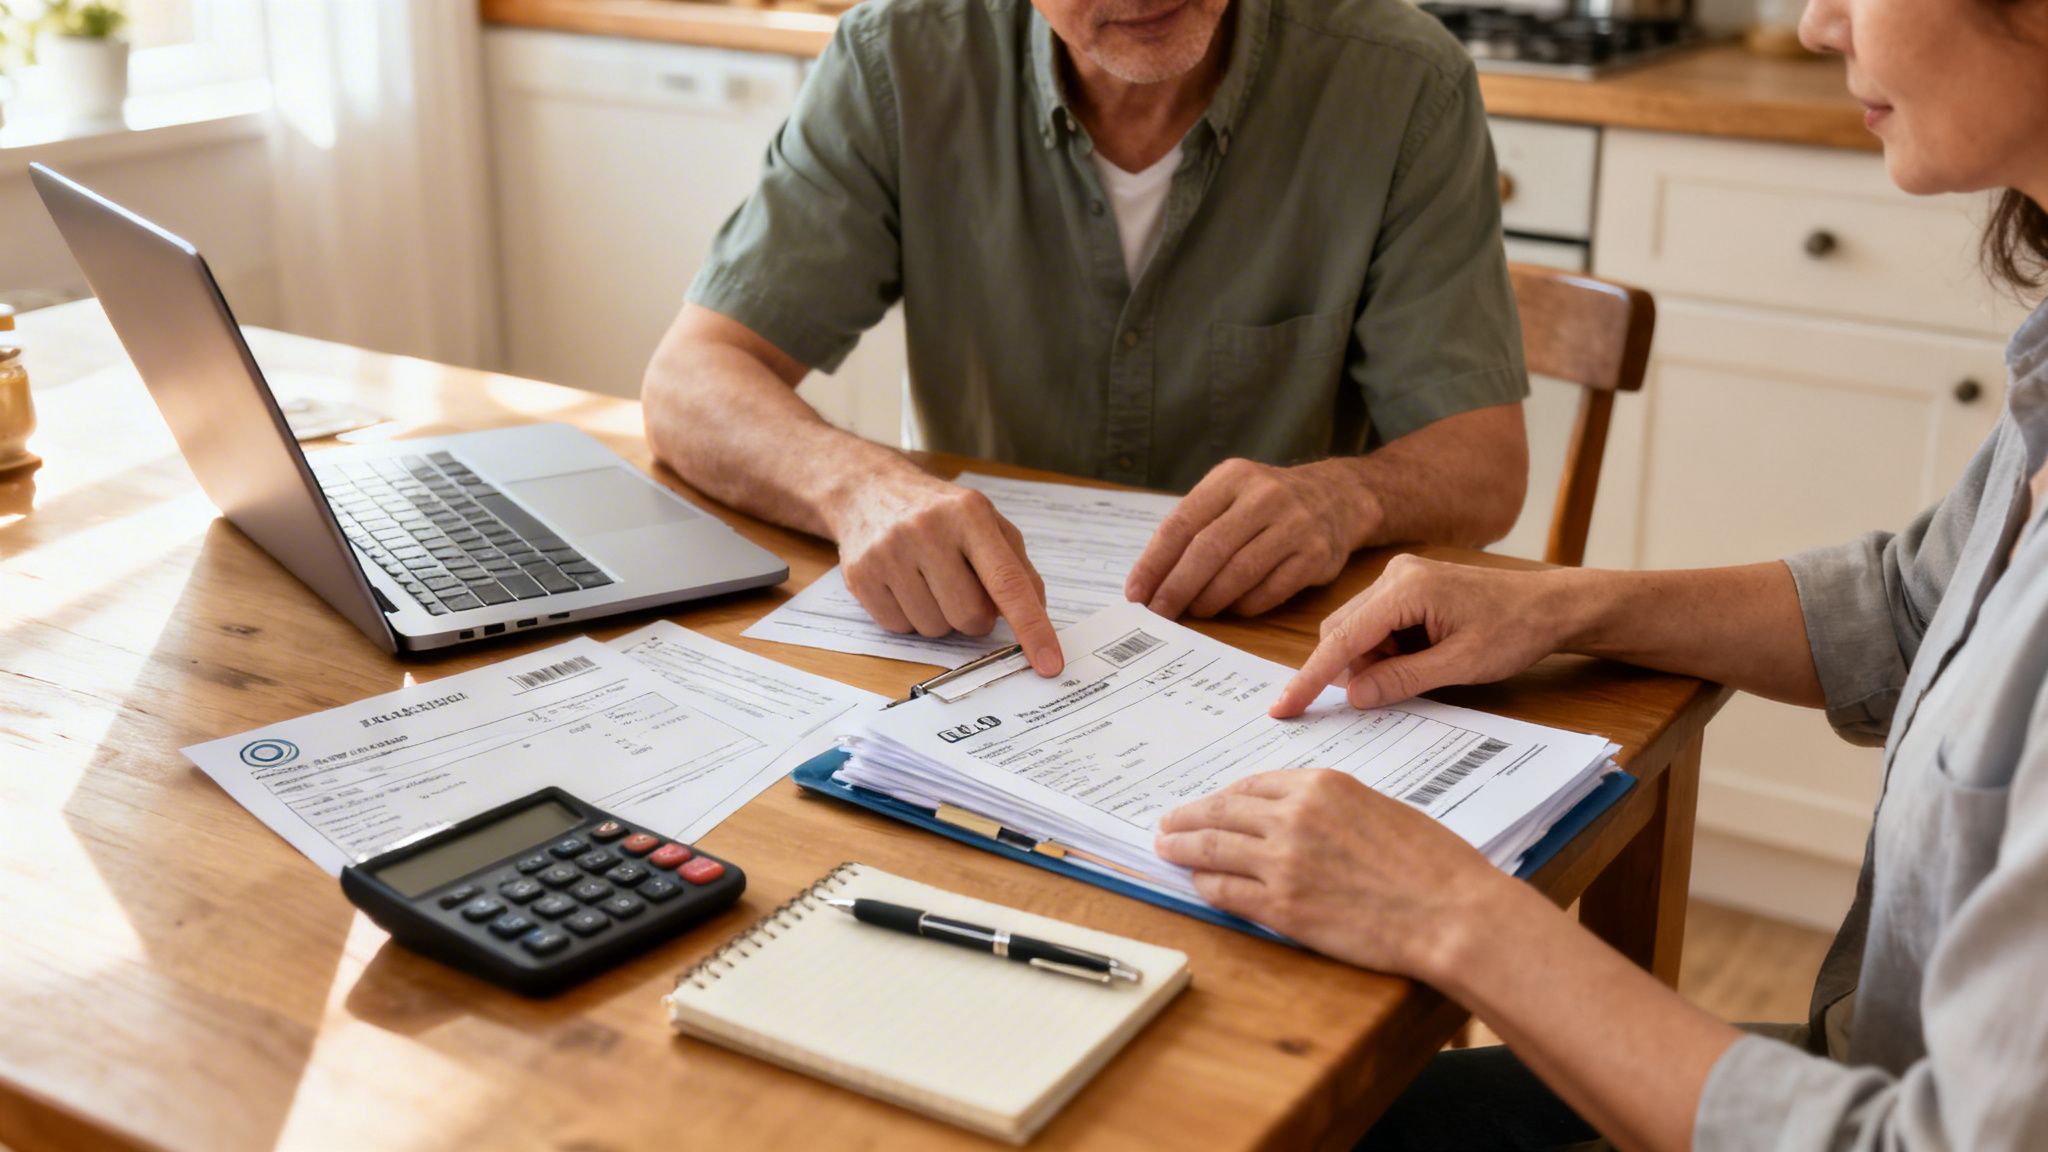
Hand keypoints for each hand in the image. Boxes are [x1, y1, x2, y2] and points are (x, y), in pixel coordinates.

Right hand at [830, 473, 1063, 674]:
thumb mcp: (986, 521)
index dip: (1032, 627)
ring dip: (941, 617)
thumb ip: (1017, 566)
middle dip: (976, 616)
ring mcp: (889, 553)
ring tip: (928, 580)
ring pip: (935, 629)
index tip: (1049, 662)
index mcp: (968, 514)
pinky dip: (910, 617)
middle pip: (970, 617)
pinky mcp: (860, 576)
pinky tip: (904, 585)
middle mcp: (927, 530)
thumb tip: (1036, 612)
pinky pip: (901, 629)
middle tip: (963, 587)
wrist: (869, 491)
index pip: (1007, 581)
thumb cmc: (938, 512)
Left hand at [1125, 458, 1370, 619]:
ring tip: (1194, 611)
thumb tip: (1150, 581)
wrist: (1338, 497)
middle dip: (1177, 587)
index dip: (1154, 563)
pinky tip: (1232, 609)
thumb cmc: (1267, 504)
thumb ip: (1193, 528)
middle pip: (1208, 550)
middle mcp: (1265, 496)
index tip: (1136, 593)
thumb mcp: (1230, 495)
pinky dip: (1244, 605)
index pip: (1182, 524)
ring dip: (1209, 599)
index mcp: (1232, 478)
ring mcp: (1295, 525)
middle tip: (1159, 613)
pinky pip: (1270, 591)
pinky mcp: (1317, 555)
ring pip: (1239, 573)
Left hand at [1154, 769, 1507, 976]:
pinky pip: (1227, 892)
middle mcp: (1294, 818)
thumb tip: (1297, 817)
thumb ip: (1331, 808)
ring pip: (1213, 850)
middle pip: (1222, 812)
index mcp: (1322, 786)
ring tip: (1164, 847)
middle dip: (1188, 817)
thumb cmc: (1432, 863)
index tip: (1211, 803)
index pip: (1254, 785)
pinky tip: (1197, 884)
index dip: (1226, 796)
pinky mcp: (1282, 908)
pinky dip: (1206, 886)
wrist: (1450, 913)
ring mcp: (1283, 864)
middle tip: (1167, 822)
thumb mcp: (1379, 808)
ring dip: (1182, 848)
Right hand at [1270, 555, 1568, 717]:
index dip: (1309, 678)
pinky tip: (1423, 657)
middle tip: (1393, 690)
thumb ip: (1402, 680)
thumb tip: (1353, 697)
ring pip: (1356, 632)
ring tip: (1424, 668)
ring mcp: (1397, 578)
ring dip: (1374, 662)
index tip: (1283, 708)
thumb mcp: (1461, 665)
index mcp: (1405, 588)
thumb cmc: (1515, 630)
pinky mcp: (1404, 588)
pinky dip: (1386, 651)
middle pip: (1341, 633)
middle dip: (1356, 669)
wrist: (1549, 605)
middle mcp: (1393, 575)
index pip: (1342, 640)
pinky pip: (1374, 626)